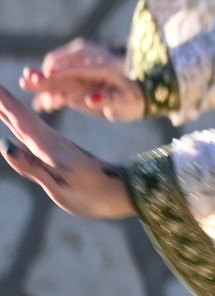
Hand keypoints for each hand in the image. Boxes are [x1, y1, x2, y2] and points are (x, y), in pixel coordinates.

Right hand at [0, 86, 136, 218]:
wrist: (120, 193)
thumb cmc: (93, 194)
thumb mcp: (61, 185)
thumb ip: (33, 166)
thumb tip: (4, 145)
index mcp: (50, 146)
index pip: (21, 120)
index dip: (5, 104)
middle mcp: (51, 142)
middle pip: (21, 117)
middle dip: (4, 101)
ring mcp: (53, 146)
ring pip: (25, 125)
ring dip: (9, 111)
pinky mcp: (56, 153)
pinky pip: (31, 136)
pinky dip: (18, 127)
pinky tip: (11, 127)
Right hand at [21, 40, 145, 121]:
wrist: (138, 99)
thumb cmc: (133, 102)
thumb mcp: (124, 103)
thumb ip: (108, 101)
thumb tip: (90, 99)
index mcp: (104, 67)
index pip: (79, 68)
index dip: (63, 72)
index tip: (47, 76)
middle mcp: (90, 64)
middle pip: (63, 66)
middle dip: (46, 75)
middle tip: (29, 81)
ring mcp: (82, 70)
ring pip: (58, 73)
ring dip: (45, 82)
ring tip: (33, 92)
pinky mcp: (76, 78)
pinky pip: (59, 81)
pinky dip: (50, 90)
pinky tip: (44, 102)